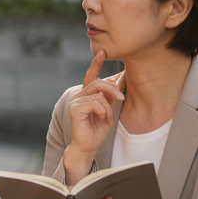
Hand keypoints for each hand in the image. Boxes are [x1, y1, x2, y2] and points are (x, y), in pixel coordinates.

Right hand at [63, 50, 124, 182]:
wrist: (88, 146)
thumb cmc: (96, 130)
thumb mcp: (107, 111)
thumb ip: (108, 97)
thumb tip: (114, 81)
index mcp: (85, 95)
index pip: (90, 76)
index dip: (96, 64)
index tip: (101, 52)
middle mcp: (78, 96)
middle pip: (98, 83)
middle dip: (113, 89)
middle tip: (122, 98)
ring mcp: (75, 102)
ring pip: (99, 95)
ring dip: (109, 107)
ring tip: (109, 118)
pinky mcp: (75, 110)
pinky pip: (96, 104)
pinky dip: (104, 112)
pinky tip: (103, 120)